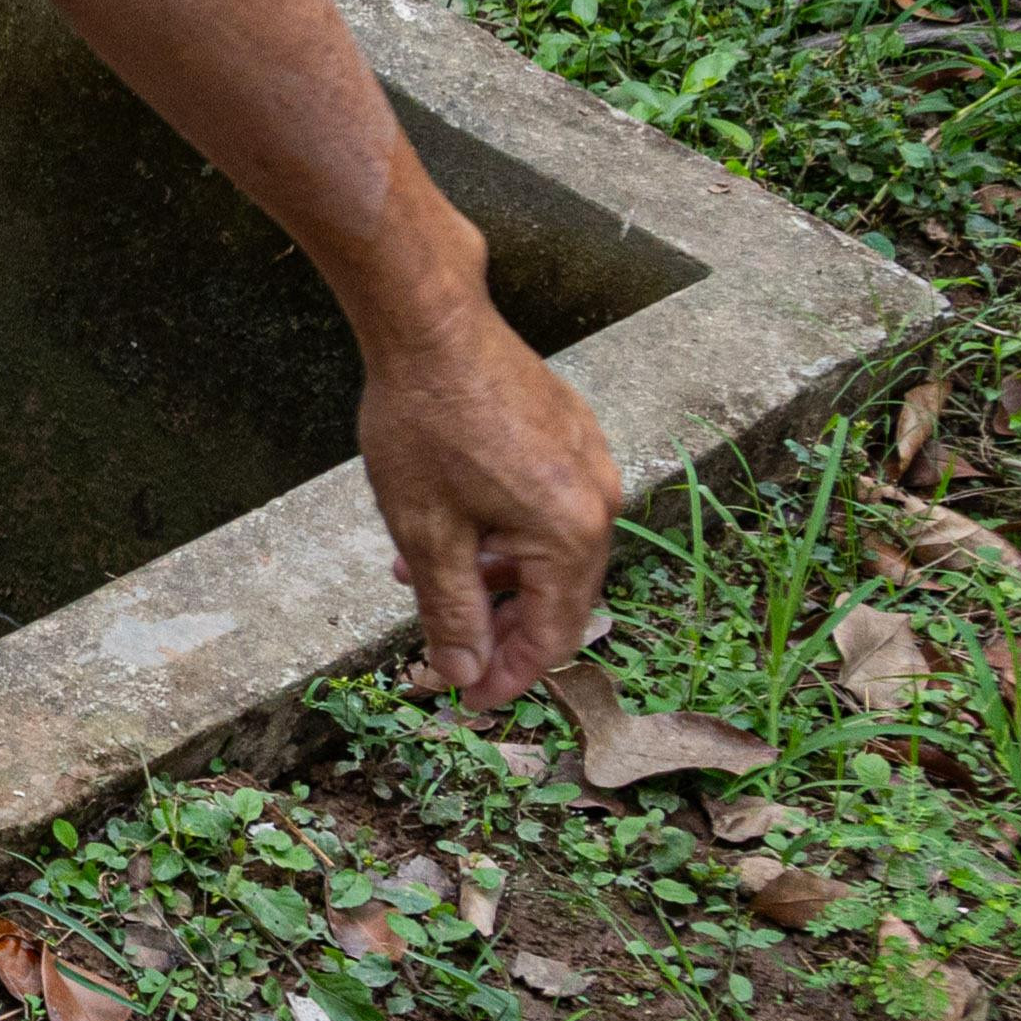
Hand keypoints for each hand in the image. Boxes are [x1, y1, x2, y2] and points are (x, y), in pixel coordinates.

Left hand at [353, 295, 622, 706]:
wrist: (432, 322)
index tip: (469, 698)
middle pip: (557, 595)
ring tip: (421, 575)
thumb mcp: (426, 533)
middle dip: (498, 627)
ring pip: (547, 550)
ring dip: (491, 576)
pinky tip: (450, 528)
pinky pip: (547, 507)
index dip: (510, 675)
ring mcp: (590, 462)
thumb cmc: (425, 422)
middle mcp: (599, 500)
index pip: (553, 634)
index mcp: (572, 533)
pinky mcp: (572, 434)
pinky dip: (502, 532)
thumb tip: (463, 674)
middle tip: (446, 651)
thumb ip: (451, 611)